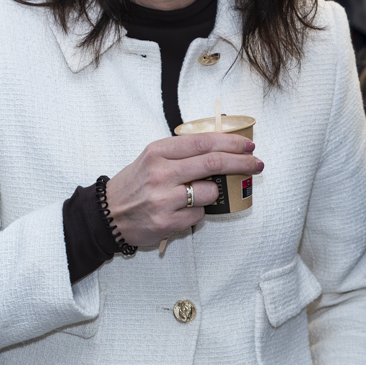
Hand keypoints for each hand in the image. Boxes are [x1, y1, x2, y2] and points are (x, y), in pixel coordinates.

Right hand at [103, 132, 261, 248]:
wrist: (108, 213)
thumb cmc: (135, 183)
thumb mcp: (152, 158)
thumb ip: (182, 152)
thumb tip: (222, 149)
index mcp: (158, 151)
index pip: (204, 142)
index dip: (231, 143)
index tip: (248, 146)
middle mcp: (161, 172)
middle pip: (214, 163)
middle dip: (242, 163)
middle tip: (257, 164)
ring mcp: (164, 199)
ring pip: (210, 192)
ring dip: (213, 193)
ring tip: (197, 194)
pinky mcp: (167, 222)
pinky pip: (199, 215)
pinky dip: (197, 212)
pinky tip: (181, 211)